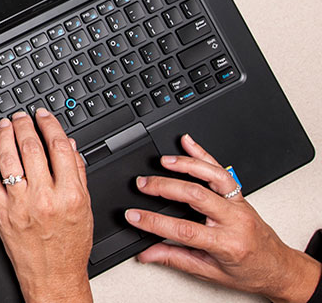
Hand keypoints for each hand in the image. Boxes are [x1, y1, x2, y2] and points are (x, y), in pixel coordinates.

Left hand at [0, 108, 93, 302]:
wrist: (53, 276)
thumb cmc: (70, 246)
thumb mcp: (84, 208)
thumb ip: (78, 175)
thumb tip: (70, 146)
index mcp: (69, 194)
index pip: (59, 147)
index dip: (50, 125)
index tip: (43, 116)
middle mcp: (44, 197)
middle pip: (31, 148)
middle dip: (25, 125)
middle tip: (21, 116)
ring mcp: (19, 204)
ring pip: (8, 158)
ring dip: (4, 135)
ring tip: (4, 124)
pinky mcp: (0, 212)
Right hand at [127, 134, 320, 302]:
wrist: (280, 268)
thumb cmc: (250, 271)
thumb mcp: (210, 272)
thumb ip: (175, 259)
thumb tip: (147, 254)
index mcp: (226, 243)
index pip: (183, 229)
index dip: (154, 221)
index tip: (134, 216)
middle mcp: (234, 220)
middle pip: (196, 196)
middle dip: (165, 187)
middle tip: (142, 184)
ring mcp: (239, 204)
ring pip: (212, 177)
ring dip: (186, 165)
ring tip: (163, 161)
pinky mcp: (240, 195)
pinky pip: (222, 171)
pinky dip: (204, 154)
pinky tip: (188, 143)